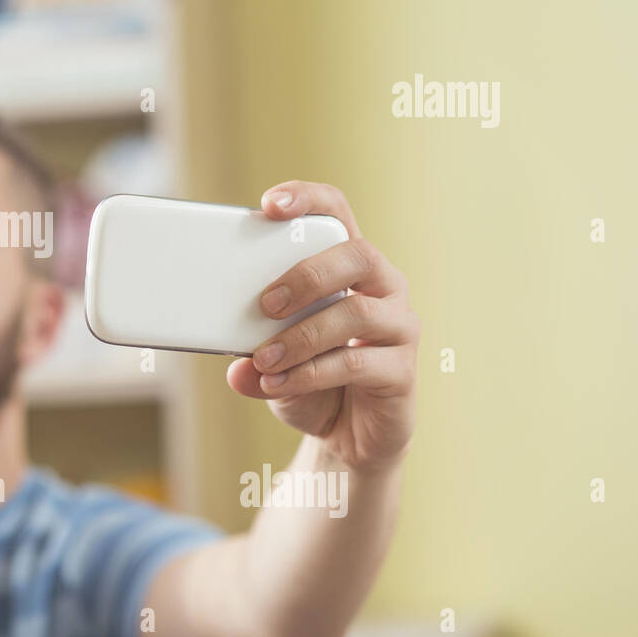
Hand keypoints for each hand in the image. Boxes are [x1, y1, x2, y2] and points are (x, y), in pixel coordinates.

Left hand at [226, 181, 419, 470]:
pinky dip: (310, 373)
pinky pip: (356, 362)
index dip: (308, 199)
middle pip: (357, 255)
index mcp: (349, 267)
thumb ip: (252, 357)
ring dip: (302, 335)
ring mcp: (399, 328)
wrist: (345, 436)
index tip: (270, 204)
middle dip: (306, 275)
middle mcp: (383, 288)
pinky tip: (278, 383)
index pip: (337, 213)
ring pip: (358, 313)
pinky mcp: (402, 371)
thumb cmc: (311, 380)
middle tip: (265, 303)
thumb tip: (235, 368)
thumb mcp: (271, 363)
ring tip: (264, 358)